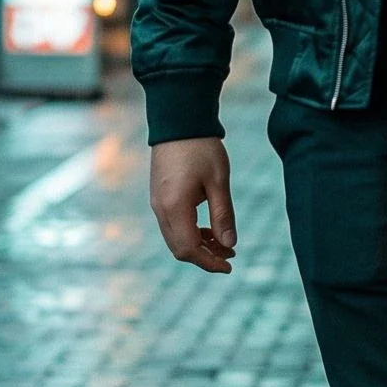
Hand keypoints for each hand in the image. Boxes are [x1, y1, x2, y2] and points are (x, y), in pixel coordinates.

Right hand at [149, 137, 237, 271]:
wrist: (179, 120)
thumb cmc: (202, 148)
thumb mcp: (219, 182)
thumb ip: (223, 215)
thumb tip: (230, 244)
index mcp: (175, 207)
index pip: (189, 249)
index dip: (209, 262)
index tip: (230, 266)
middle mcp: (160, 209)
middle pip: (179, 248)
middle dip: (205, 257)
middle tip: (230, 256)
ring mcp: (157, 203)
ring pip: (175, 238)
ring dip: (198, 245)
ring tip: (224, 242)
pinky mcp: (159, 196)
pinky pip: (172, 225)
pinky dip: (190, 232)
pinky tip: (208, 228)